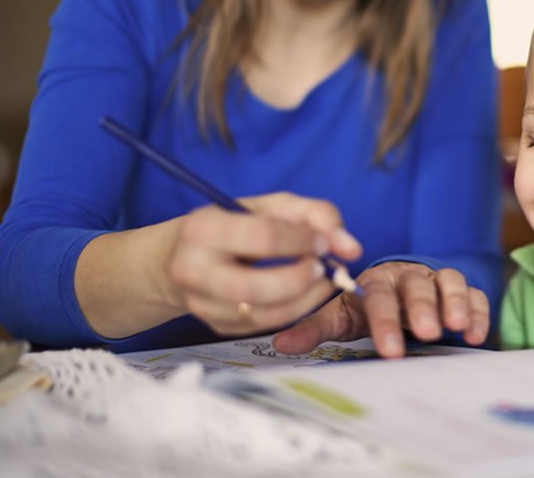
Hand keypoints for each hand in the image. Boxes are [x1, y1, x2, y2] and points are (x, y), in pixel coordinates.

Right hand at [163, 192, 361, 335]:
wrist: (183, 255)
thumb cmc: (233, 224)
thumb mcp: (269, 206)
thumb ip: (314, 215)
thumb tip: (350, 246)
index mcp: (202, 229)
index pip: (262, 236)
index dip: (303, 240)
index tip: (325, 241)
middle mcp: (192, 269)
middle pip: (255, 287)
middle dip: (300, 279)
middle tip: (324, 268)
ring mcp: (200, 304)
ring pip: (260, 315)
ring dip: (304, 301)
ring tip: (323, 282)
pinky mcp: (215, 325)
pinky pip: (260, 327)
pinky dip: (292, 312)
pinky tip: (305, 295)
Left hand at [271, 261, 489, 357]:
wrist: (399, 288)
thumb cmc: (368, 304)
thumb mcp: (341, 315)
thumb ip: (315, 328)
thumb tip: (280, 344)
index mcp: (377, 281)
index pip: (379, 298)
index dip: (385, 322)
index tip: (390, 351)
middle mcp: (408, 276)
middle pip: (416, 286)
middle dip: (423, 308)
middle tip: (428, 333)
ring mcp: (436, 279)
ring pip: (450, 283)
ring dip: (456, 303)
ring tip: (459, 326)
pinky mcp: (461, 288)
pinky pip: (475, 293)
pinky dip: (479, 310)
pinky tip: (478, 334)